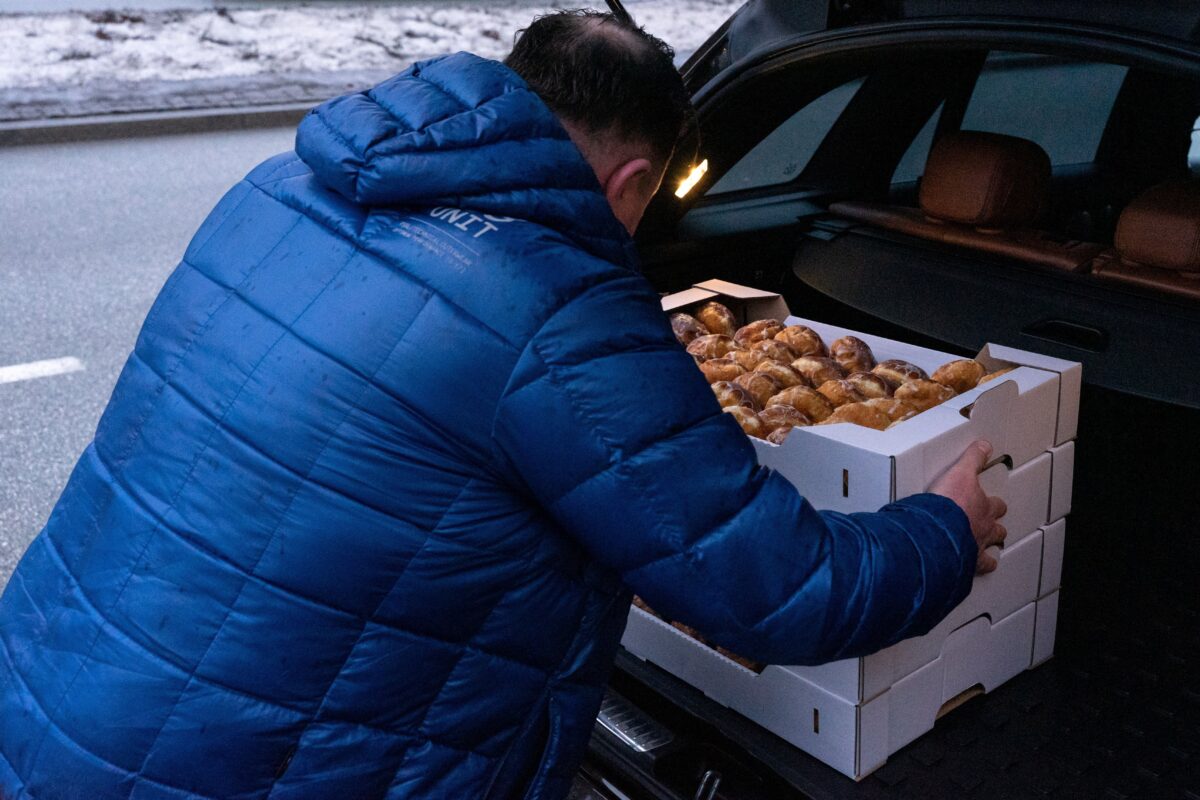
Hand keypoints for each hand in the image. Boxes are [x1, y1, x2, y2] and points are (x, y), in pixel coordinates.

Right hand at [930, 440, 1007, 573]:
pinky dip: (977, 569)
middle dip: (995, 527)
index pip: (995, 505)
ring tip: (986, 551)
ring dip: (989, 549)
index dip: (994, 504)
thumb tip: (985, 445)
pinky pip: (978, 569)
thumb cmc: (947, 503)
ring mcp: (976, 546)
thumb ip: (972, 458)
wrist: (936, 529)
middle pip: (997, 528)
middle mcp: (983, 528)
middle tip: (990, 525)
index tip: (991, 503)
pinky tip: (971, 570)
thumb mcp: (960, 472)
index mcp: (981, 507)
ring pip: (990, 550)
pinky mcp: (966, 562)